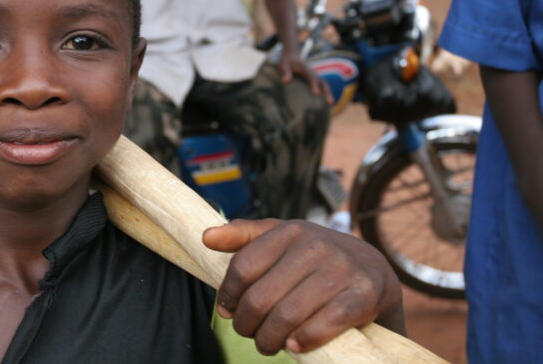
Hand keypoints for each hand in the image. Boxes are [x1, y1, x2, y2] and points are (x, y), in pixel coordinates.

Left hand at [203, 219, 404, 354]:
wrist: (371, 268)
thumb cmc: (314, 257)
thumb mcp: (281, 238)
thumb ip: (244, 236)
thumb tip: (207, 237)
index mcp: (290, 231)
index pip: (243, 266)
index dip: (229, 294)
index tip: (228, 309)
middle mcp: (316, 246)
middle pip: (262, 297)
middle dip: (247, 324)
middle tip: (248, 333)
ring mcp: (341, 270)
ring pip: (289, 315)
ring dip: (271, 339)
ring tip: (268, 344)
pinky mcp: (363, 295)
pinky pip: (325, 325)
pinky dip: (304, 340)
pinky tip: (295, 346)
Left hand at [278, 51, 333, 104]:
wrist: (292, 56)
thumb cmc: (287, 62)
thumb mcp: (283, 65)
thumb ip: (285, 72)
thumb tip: (285, 81)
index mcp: (305, 68)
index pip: (311, 77)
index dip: (314, 85)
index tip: (316, 94)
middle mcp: (312, 72)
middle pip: (322, 82)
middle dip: (326, 92)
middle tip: (330, 102)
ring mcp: (315, 76)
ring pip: (324, 85)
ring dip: (328, 94)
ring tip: (331, 104)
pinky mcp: (314, 80)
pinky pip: (322, 87)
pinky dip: (325, 94)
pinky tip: (325, 104)